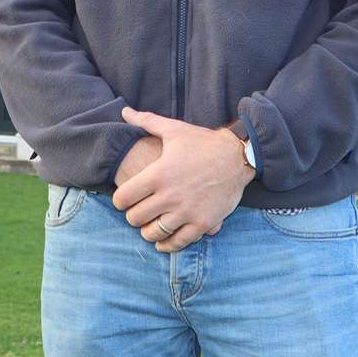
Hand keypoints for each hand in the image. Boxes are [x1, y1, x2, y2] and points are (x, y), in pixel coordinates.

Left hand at [112, 107, 254, 252]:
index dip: (119, 200)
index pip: (123, 198)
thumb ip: (146, 122)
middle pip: (135, 218)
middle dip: (133, 216)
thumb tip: (124, 111)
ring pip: (153, 233)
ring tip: (148, 226)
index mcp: (158, 174)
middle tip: (136, 212)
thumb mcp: (174, 129)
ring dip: (148, 231)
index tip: (124, 199)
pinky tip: (163, 241)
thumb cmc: (203, 142)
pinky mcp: (202, 223)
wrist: (238, 156)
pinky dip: (167, 245)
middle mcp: (170, 195)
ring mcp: (186, 211)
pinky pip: (178, 242)